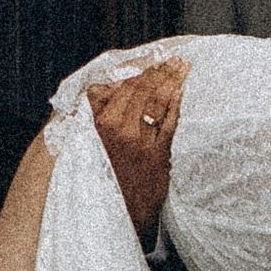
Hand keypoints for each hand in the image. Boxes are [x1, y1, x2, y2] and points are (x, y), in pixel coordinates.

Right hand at [87, 62, 183, 240]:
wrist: (116, 211)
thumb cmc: (101, 175)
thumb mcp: (88, 142)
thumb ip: (95, 113)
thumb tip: (105, 88)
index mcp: (98, 123)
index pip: (123, 86)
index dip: (140, 70)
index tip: (153, 58)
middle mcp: (117, 129)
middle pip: (142, 90)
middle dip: (160, 71)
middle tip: (174, 58)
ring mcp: (138, 142)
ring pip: (157, 102)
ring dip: (171, 81)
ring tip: (182, 67)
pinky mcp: (156, 155)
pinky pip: (169, 123)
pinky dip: (175, 105)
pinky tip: (180, 93)